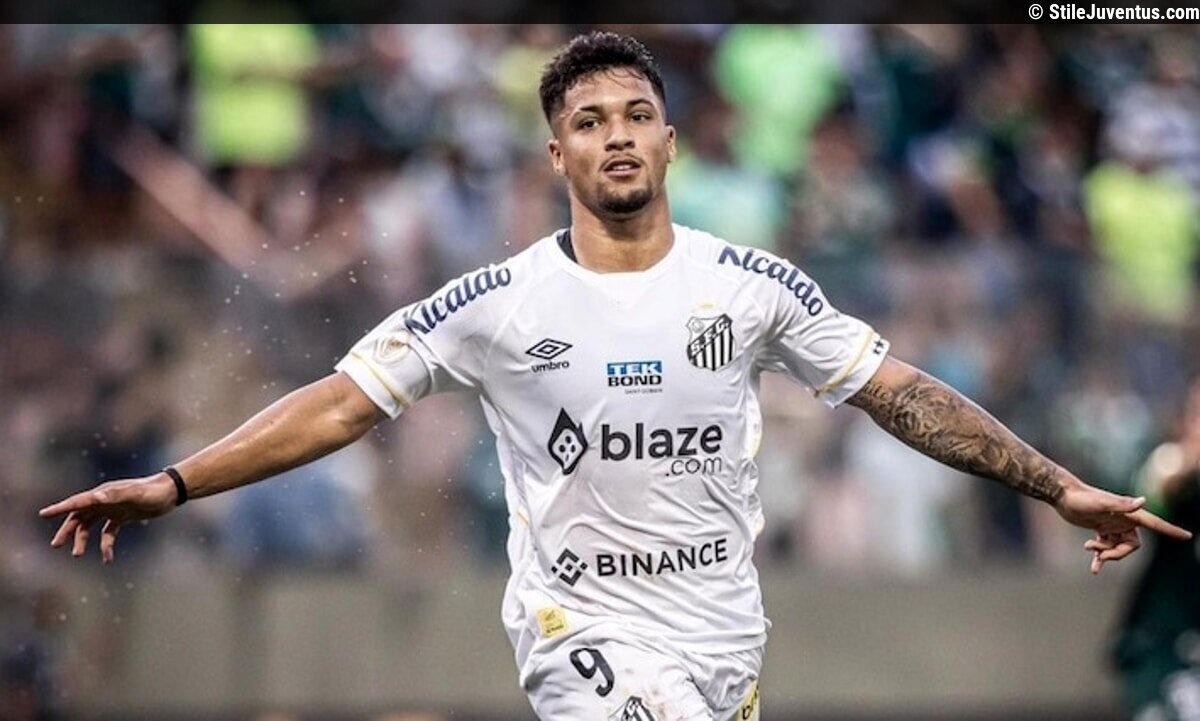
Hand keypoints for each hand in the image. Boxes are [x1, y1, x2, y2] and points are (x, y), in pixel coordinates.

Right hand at [39, 474, 178, 563]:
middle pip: (79, 516)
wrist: (171, 492)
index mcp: (103, 494)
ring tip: (77, 555)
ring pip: (90, 526)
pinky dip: (105, 545)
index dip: (60, 508)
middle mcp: (104, 500)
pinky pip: (108, 533)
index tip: (43, 514)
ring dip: (83, 539)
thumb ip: (115, 495)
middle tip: (56, 545)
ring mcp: (113, 509)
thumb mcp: (134, 494)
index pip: (77, 502)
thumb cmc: (152, 491)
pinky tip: (107, 558)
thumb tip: (96, 497)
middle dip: (67, 530)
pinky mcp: (123, 517)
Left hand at [1054, 480, 1192, 573]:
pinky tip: (1094, 569)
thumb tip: (1143, 502)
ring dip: (1105, 553)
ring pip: (1118, 548)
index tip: (1187, 536)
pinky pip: (1106, 548)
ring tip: (1089, 548)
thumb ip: (1122, 505)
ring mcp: (1113, 525)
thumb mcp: (1101, 503)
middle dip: (1117, 553)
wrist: (1063, 495)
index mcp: (1130, 514)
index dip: (1171, 531)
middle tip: (1099, 554)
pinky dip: (1100, 557)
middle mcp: (1124, 520)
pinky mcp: (1101, 529)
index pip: (1155, 524)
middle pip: (1132, 546)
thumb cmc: (1082, 498)